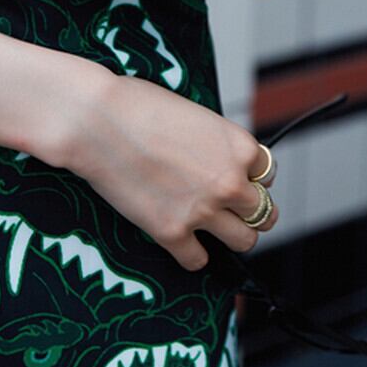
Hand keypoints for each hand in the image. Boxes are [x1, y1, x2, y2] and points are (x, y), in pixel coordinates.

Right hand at [58, 69, 278, 271]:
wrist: (98, 121)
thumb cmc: (140, 106)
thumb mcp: (196, 115)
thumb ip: (218, 144)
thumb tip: (220, 162)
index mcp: (240, 147)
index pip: (267, 174)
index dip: (251, 177)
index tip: (238, 178)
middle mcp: (230, 182)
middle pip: (264, 213)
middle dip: (249, 211)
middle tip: (232, 209)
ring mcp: (202, 210)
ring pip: (244, 241)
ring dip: (231, 235)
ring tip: (214, 228)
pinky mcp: (171, 232)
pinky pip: (198, 260)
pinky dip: (192, 253)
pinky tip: (181, 240)